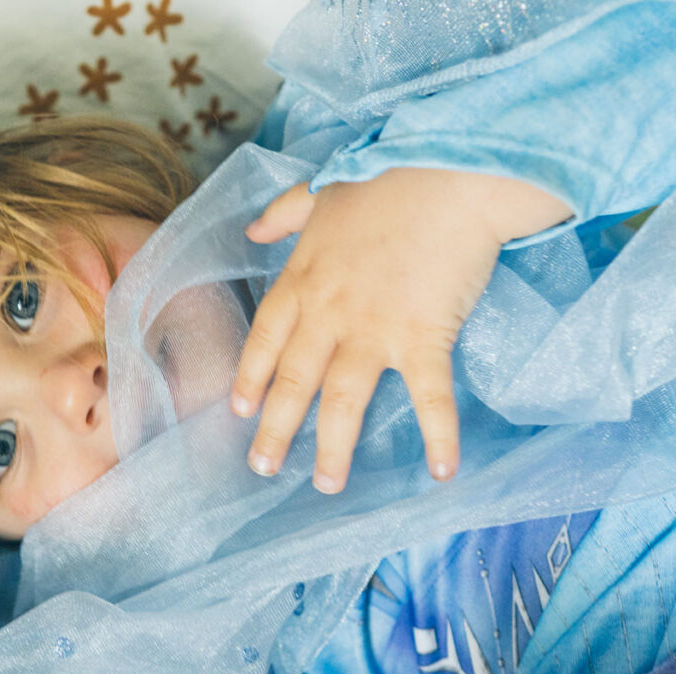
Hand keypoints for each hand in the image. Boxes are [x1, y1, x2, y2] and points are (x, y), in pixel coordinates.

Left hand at [232, 167, 571, 493]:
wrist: (453, 170)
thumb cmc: (390, 176)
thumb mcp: (323, 188)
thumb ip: (284, 213)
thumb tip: (253, 228)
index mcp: (302, 279)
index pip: (265, 339)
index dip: (250, 377)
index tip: (238, 411)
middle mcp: (328, 313)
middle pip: (294, 380)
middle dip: (276, 428)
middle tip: (262, 467)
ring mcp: (374, 329)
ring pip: (343, 400)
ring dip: (333, 447)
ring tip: (326, 484)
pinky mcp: (425, 336)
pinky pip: (430, 396)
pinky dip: (438, 435)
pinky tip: (441, 472)